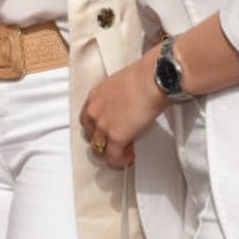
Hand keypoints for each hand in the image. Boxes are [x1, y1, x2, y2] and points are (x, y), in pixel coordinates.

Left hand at [78, 51, 168, 168]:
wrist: (151, 81)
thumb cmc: (143, 78)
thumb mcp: (119, 85)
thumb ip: (114, 99)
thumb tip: (123, 108)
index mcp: (94, 96)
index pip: (86, 118)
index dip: (97, 127)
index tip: (107, 130)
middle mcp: (94, 111)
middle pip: (90, 135)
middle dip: (102, 140)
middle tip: (115, 142)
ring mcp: (103, 125)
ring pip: (98, 149)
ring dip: (111, 152)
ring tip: (124, 151)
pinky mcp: (116, 137)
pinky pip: (113, 157)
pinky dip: (121, 160)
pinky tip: (129, 156)